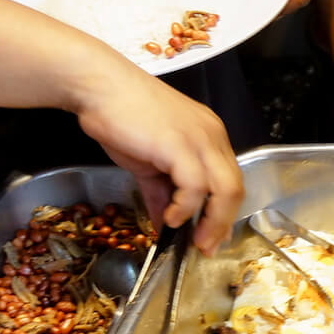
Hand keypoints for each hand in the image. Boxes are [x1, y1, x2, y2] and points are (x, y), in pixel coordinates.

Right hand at [71, 64, 244, 250]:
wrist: (98, 86)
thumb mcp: (148, 161)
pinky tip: (172, 219)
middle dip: (222, 224)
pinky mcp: (180, 145)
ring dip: (212, 222)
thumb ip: (161, 193)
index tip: (210, 238)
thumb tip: (166, 225)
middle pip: (235, 188)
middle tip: (205, 247)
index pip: (230, 181)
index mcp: (209, 137)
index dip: (223, 213)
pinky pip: (195, 186)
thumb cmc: (121, 117)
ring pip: (225, 190)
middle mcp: (213, 137)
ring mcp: (200, 140)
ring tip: (193, 241)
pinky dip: (186, 208)